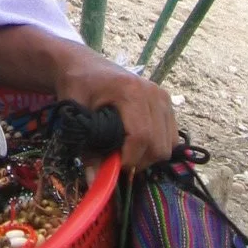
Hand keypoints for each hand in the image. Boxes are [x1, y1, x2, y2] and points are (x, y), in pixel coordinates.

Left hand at [53, 49, 178, 171]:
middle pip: (159, 145)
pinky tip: (136, 143)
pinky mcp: (167, 102)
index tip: (112, 167)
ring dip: (148, 157)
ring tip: (125, 152)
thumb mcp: (75, 113)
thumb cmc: (77, 85)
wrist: (83, 65)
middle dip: (138, 161)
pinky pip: (172, 137)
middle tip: (116, 161)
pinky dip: (156, 147)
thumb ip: (86, 147)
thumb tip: (95, 181)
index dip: (129, 159)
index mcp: (131, 91)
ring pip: (168, 145)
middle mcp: (154, 93)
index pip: (141, 136)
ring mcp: (163, 97)